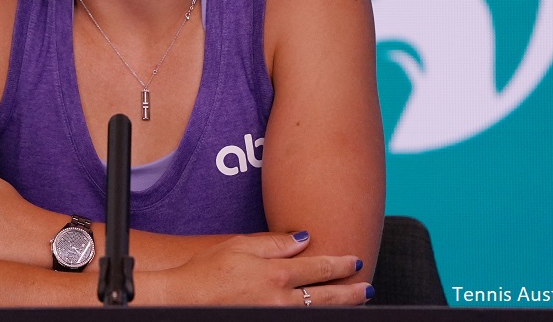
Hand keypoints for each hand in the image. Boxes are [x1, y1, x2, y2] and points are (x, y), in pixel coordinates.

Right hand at [152, 232, 372, 305]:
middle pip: (327, 297)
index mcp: (276, 273)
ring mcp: (275, 314)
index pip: (319, 268)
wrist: (184, 299)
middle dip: (351, 292)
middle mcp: (281, 298)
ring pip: (318, 313)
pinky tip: (322, 313)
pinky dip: (315, 316)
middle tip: (368, 287)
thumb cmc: (207, 270)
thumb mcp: (240, 245)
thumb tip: (304, 239)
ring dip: (339, 307)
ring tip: (355, 302)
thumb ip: (275, 243)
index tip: (355, 261)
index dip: (340, 264)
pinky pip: (299, 320)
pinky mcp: (266, 321)